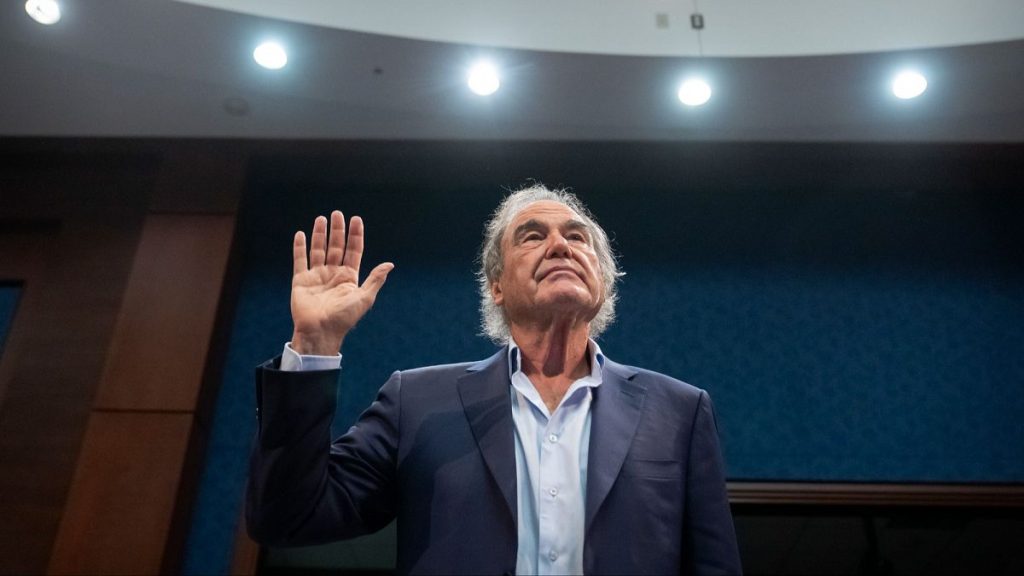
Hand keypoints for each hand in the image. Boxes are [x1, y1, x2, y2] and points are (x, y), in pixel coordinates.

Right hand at [290, 211, 392, 354]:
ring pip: (319, 250)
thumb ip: (375, 279)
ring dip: (319, 234)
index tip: (356, 219)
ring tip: (321, 219)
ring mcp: (317, 276)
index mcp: (349, 277)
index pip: (353, 251)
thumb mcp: (364, 298)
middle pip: (336, 246)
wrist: (320, 331)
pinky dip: (300, 247)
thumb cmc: (344, 318)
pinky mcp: (301, 280)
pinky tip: (301, 234)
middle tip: (337, 213)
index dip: (355, 235)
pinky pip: (300, 260)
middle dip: (337, 230)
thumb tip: (390, 264)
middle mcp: (333, 274)